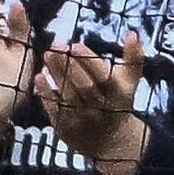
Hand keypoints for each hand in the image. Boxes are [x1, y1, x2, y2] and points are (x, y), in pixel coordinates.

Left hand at [37, 38, 147, 170]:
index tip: (74, 44)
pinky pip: (55, 110)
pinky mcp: (66, 129)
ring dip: (56, 75)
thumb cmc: (118, 101)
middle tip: (55, 45)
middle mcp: (100, 108)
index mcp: (116, 94)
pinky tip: (39, 77)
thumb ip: (134, 56)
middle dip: (69, 64)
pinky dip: (46, 93)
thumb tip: (132, 33)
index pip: (101, 74)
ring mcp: (82, 121)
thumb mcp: (131, 80)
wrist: (111, 142)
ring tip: (46, 56)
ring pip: (67, 96)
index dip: (87, 59)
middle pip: (83, 85)